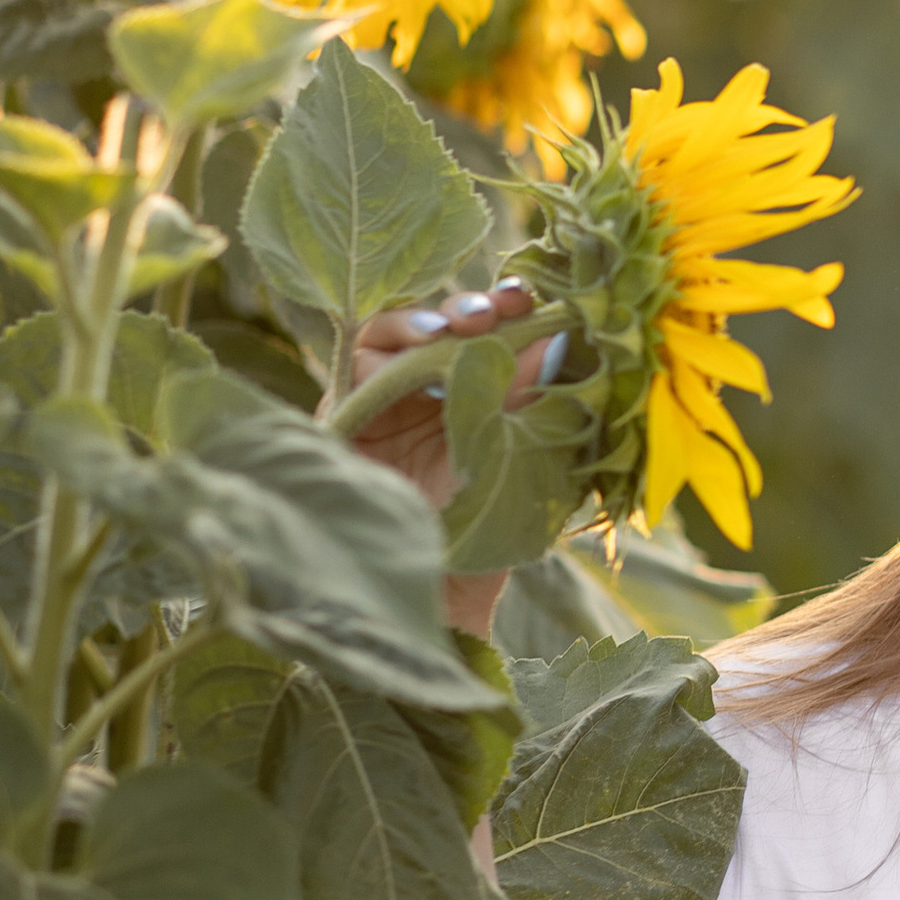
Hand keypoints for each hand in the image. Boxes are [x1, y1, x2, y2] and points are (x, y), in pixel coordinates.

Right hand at [347, 280, 563, 631]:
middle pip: (441, 325)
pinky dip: (384, 350)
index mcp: (476, 396)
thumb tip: (559, 339)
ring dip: (424, 319)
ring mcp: (381, 401)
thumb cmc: (483, 537)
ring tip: (451, 328)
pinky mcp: (340, 415)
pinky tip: (415, 352)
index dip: (510, 310)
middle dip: (468, 306)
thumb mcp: (516, 461)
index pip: (491, 336)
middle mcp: (426, 393)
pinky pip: (354, 364)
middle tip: (495, 308)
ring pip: (395, 333)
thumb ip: (531, 403)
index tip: (533, 300)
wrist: (433, 598)